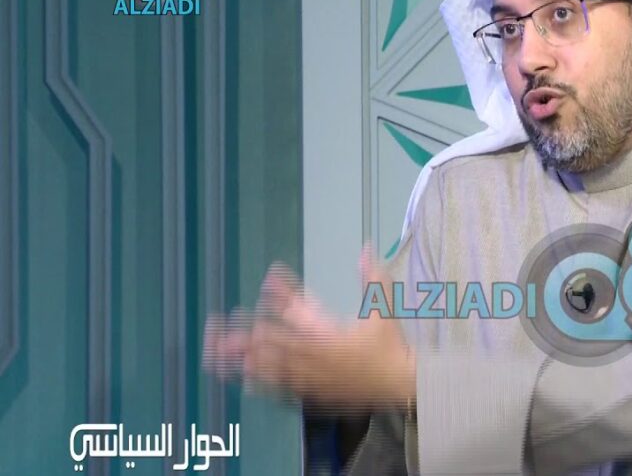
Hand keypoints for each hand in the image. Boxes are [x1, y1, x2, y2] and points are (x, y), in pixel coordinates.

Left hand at [203, 245, 415, 413]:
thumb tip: (367, 247)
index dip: (276, 300)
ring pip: (271, 371)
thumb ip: (373, 279)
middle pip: (273, 348)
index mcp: (330, 338)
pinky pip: (282, 390)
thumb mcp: (383, 310)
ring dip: (245, 360)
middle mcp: (315, 360)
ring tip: (220, 353)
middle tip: (220, 328)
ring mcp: (312, 379)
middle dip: (245, 337)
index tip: (262, 288)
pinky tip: (245, 379)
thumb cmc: (391, 347)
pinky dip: (262, 383)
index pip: (296, 317)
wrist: (401, 386)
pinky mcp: (314, 394)